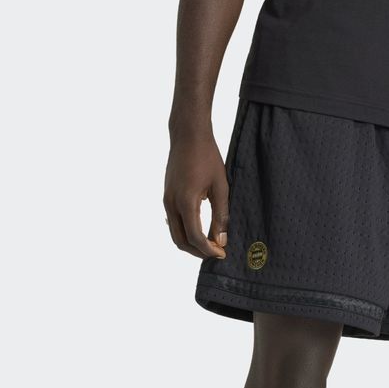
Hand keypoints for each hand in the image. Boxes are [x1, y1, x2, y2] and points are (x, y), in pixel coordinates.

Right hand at [163, 130, 227, 258]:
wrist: (187, 135)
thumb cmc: (207, 157)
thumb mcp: (221, 187)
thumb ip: (221, 215)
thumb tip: (221, 240)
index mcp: (185, 202)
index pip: (195, 237)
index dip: (208, 250)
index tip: (222, 253)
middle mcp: (171, 203)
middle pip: (181, 241)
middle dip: (198, 252)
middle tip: (216, 252)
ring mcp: (166, 200)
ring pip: (175, 234)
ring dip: (191, 243)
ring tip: (210, 244)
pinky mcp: (167, 197)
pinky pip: (173, 223)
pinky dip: (185, 232)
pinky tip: (200, 231)